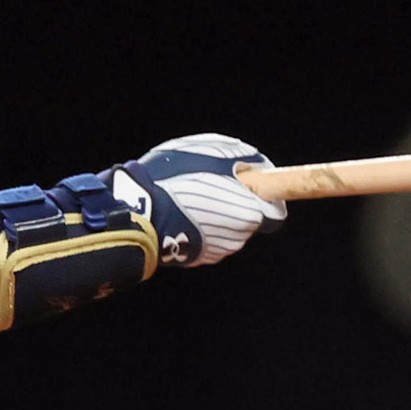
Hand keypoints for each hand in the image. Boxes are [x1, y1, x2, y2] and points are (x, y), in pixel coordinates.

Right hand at [114, 134, 283, 267]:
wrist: (135, 213)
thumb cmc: (175, 179)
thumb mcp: (211, 151)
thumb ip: (242, 157)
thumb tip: (257, 164)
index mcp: (249, 213)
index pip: (275, 211)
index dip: (263, 195)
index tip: (250, 184)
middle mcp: (237, 238)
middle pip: (249, 218)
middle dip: (235, 201)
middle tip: (211, 183)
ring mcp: (215, 252)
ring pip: (225, 229)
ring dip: (214, 214)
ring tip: (188, 196)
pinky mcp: (195, 259)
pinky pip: (205, 239)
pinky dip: (198, 227)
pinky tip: (180, 213)